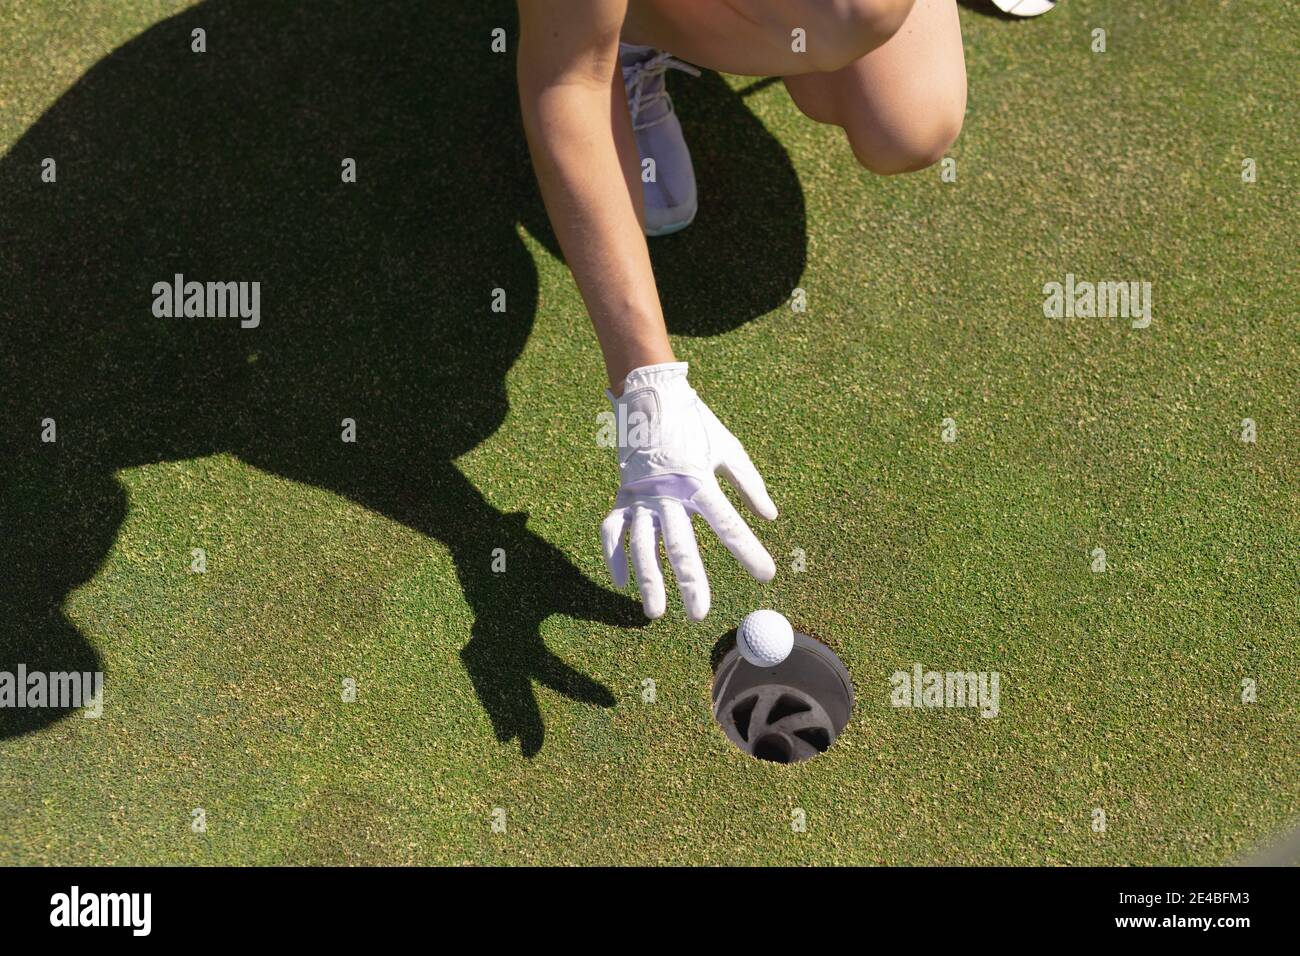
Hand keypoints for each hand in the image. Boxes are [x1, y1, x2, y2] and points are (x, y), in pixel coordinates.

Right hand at [599, 363, 777, 620]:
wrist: (650, 394)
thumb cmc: (695, 424)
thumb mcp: (729, 449)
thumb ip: (749, 485)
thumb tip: (770, 517)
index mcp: (699, 481)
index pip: (728, 525)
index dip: (749, 552)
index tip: (767, 575)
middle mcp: (667, 493)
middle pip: (679, 545)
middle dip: (690, 582)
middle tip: (699, 614)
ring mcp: (640, 495)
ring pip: (641, 545)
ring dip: (647, 580)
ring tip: (655, 614)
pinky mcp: (622, 494)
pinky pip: (611, 529)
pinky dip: (613, 556)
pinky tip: (620, 582)